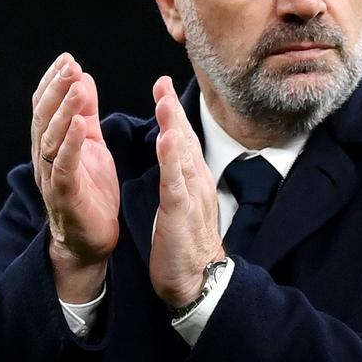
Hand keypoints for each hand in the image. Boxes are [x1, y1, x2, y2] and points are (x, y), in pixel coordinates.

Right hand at [31, 53, 119, 300]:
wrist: (90, 241)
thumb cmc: (91, 192)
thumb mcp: (92, 144)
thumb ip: (86, 113)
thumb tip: (82, 77)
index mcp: (52, 144)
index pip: (46, 106)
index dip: (54, 82)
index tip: (67, 59)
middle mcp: (45, 158)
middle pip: (44, 117)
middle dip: (57, 90)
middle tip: (70, 66)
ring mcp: (52, 177)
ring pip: (51, 138)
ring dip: (64, 110)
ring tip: (78, 86)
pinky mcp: (64, 195)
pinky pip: (63, 166)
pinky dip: (70, 144)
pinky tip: (80, 124)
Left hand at [149, 75, 225, 307]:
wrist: (198, 279)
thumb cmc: (186, 244)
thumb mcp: (183, 203)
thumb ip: (180, 178)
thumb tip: (175, 157)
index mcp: (194, 180)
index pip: (183, 140)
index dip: (173, 113)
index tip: (163, 88)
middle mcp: (197, 182)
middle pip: (185, 139)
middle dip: (173, 110)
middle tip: (162, 82)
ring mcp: (191, 196)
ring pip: (182, 156)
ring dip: (174, 127)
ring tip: (164, 102)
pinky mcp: (181, 213)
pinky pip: (176, 182)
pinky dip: (171, 160)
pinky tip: (167, 141)